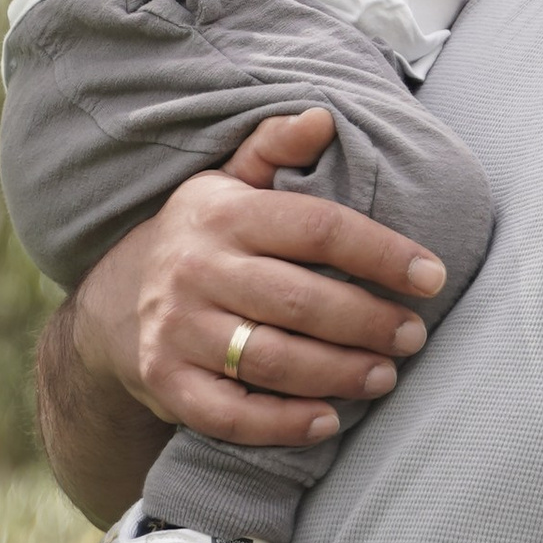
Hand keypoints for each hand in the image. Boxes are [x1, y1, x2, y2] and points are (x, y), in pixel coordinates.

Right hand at [83, 107, 446, 451]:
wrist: (111, 303)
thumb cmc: (198, 239)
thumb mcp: (227, 183)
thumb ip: (275, 149)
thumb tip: (323, 118)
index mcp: (223, 214)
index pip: (317, 228)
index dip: (381, 252)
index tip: (432, 275)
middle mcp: (197, 269)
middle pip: (301, 301)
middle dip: (368, 322)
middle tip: (414, 336)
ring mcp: (177, 329)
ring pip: (272, 360)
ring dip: (339, 373)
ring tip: (384, 375)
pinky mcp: (166, 382)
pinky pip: (230, 414)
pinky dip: (283, 423)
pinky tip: (326, 420)